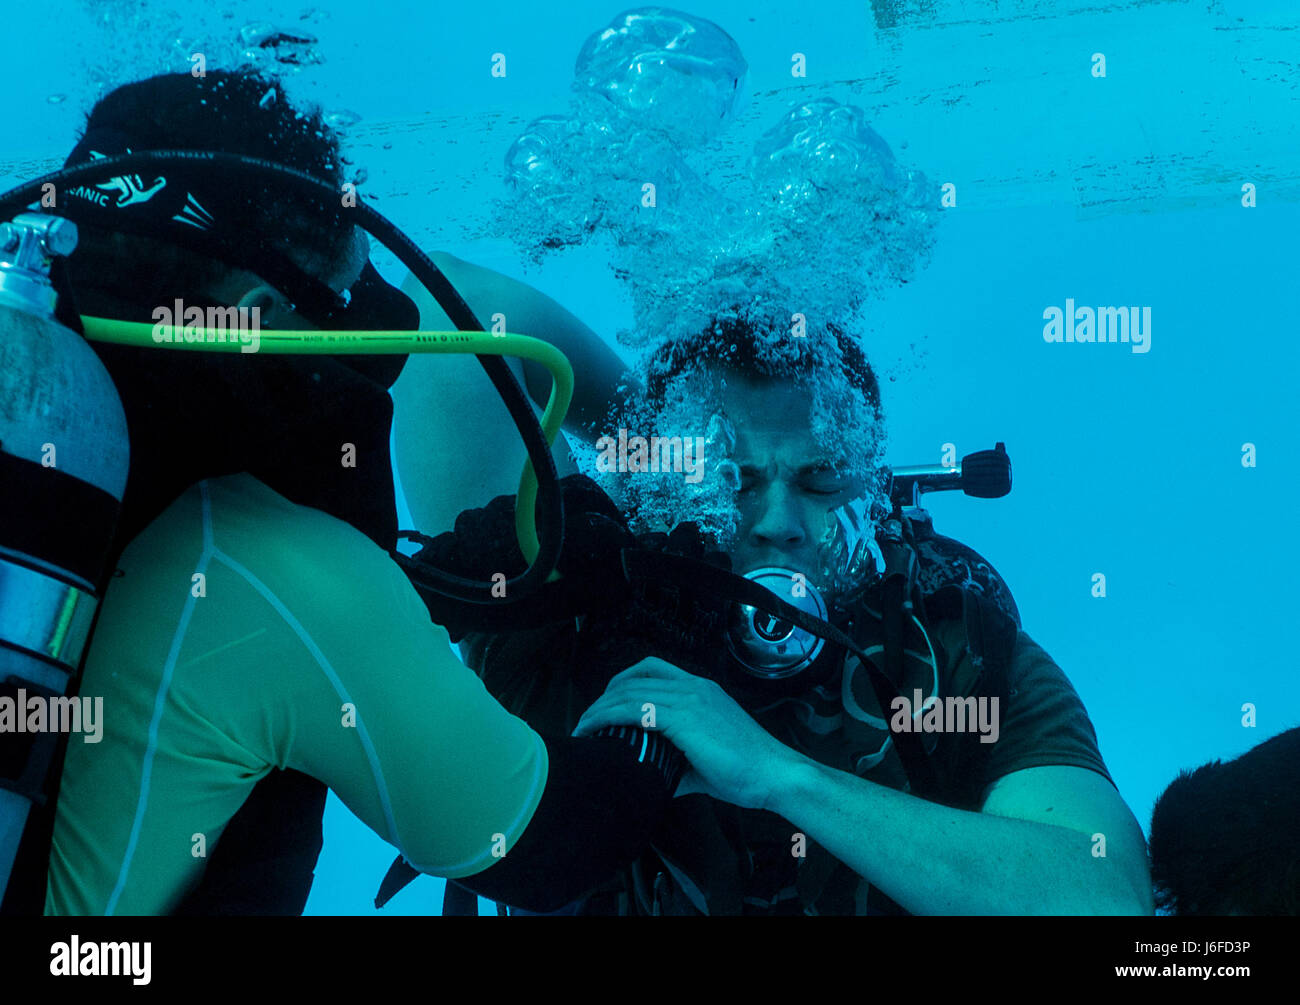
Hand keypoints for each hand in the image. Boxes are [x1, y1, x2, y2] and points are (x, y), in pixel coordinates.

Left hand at [573, 658, 805, 810]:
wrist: (774, 774)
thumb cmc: (746, 770)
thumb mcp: (705, 759)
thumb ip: (676, 762)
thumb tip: (654, 778)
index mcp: (700, 690)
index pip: (651, 669)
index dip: (621, 683)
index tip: (604, 706)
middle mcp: (693, 687)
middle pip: (634, 678)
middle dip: (603, 697)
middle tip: (586, 721)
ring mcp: (689, 699)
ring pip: (629, 692)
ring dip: (599, 709)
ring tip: (582, 728)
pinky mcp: (684, 717)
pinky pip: (635, 708)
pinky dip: (609, 717)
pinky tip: (595, 731)